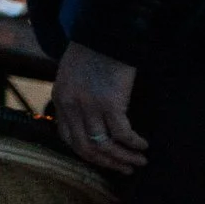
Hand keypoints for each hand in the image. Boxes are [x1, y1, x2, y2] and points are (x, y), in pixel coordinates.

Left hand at [51, 41, 148, 172]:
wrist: (104, 34)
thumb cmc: (92, 53)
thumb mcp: (72, 76)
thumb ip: (75, 98)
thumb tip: (89, 122)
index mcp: (60, 99)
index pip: (69, 138)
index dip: (88, 154)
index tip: (104, 160)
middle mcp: (71, 106)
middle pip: (86, 148)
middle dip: (107, 162)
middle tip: (125, 169)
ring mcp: (89, 106)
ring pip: (105, 145)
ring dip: (124, 157)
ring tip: (139, 161)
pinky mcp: (109, 104)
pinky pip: (122, 134)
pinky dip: (133, 143)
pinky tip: (143, 144)